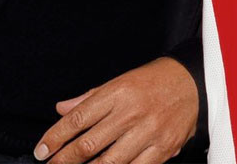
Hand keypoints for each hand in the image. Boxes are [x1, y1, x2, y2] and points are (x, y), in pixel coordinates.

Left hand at [34, 57, 198, 163]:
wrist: (195, 82)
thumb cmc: (156, 80)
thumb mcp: (121, 80)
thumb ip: (90, 98)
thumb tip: (62, 108)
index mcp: (118, 93)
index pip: (77, 119)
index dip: (55, 137)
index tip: (42, 150)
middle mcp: (131, 113)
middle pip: (88, 144)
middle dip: (63, 160)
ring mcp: (148, 132)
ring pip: (108, 162)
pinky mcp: (163, 148)